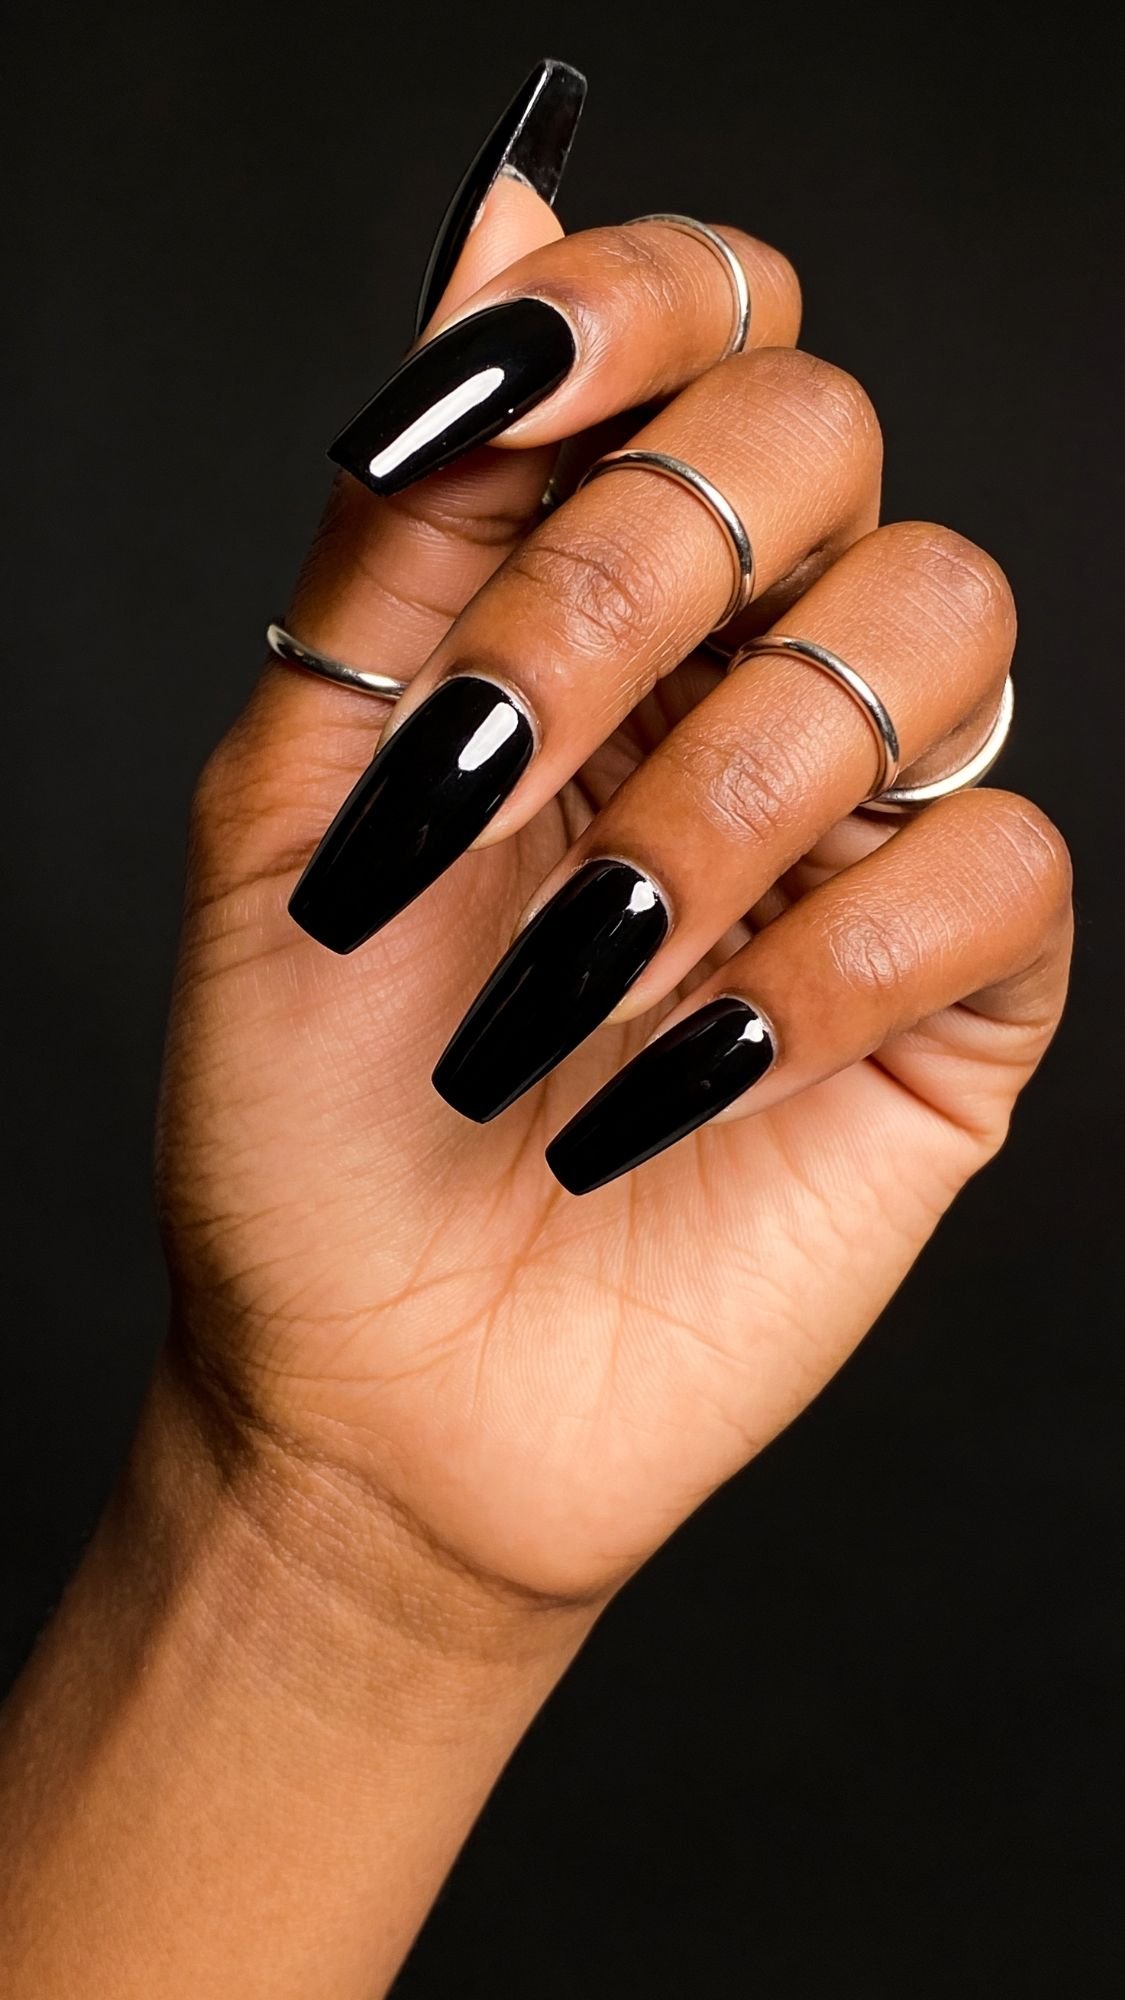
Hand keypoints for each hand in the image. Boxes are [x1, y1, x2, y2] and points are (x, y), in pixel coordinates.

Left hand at [158, 172, 1070, 1616]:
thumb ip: (405, 526)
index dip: (634, 308)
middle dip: (627, 586)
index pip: (704, 332)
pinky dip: (826, 966)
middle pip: (821, 437)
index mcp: (582, 612)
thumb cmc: (307, 1116)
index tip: (498, 403)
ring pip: (935, 629)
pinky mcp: (947, 999)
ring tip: (584, 971)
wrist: (375, 1389)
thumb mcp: (294, 792)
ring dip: (721, 797)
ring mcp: (857, 837)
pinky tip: (687, 1075)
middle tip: (488, 778)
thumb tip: (501, 208)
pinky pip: (998, 868)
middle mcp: (737, 683)